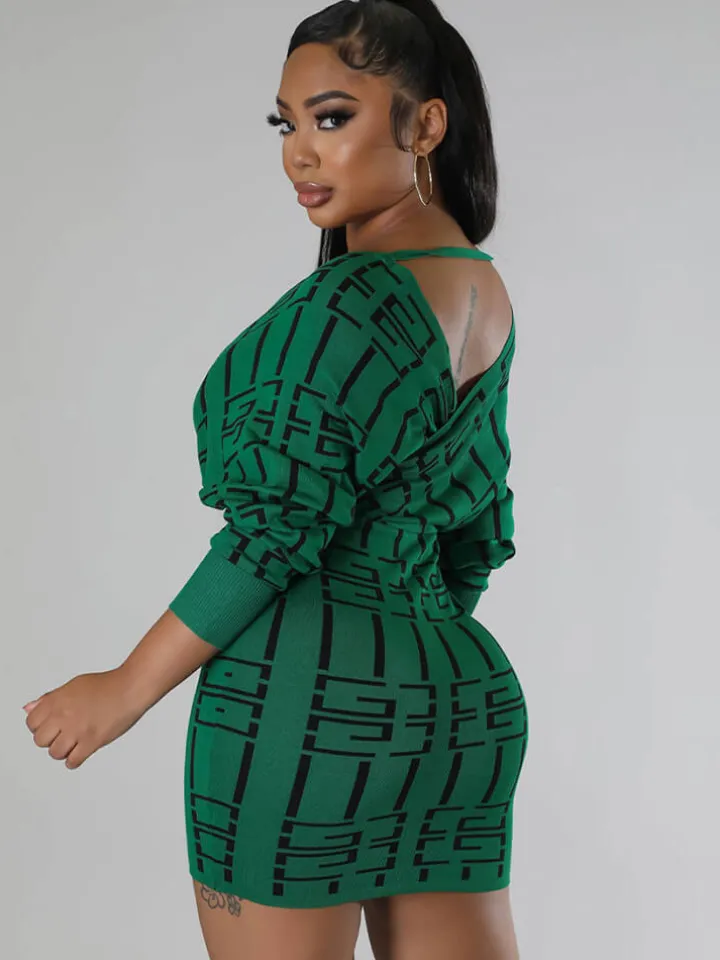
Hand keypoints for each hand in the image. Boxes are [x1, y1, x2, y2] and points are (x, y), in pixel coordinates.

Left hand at [23, 668, 148, 769]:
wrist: (130, 688)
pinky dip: (74, 760)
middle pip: (40, 740)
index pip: (31, 722)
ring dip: (63, 750)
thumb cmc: (107, 685)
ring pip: (55, 753)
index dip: (39, 726)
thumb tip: (28, 708)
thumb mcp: (73, 685)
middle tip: (61, 735)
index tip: (48, 726)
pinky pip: (72, 761)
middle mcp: (64, 715)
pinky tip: (80, 751)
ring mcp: (77, 730)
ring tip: (73, 742)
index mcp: (57, 700)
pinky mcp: (91, 742)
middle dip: (50, 739)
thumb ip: (49, 698)